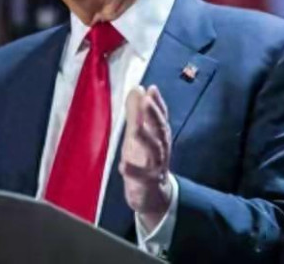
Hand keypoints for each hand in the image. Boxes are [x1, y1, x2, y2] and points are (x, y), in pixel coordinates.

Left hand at [119, 85, 172, 231]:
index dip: (157, 103)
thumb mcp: (139, 134)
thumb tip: (137, 88)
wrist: (153, 195)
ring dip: (146, 139)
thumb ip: (137, 112)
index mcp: (159, 136)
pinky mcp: (146, 182)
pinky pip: (141, 177)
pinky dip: (133, 171)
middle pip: (160, 130)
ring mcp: (155, 166)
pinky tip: (123, 165)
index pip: (161, 116)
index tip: (151, 89)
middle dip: (154, 115)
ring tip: (135, 128)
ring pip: (154, 151)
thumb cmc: (144, 159)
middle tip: (147, 100)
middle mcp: (161, 148)